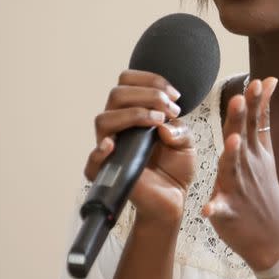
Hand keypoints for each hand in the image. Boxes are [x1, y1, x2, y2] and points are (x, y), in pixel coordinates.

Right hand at [84, 70, 196, 225]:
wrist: (174, 198)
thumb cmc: (175, 167)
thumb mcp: (187, 143)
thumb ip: (181, 130)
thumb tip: (163, 128)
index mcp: (133, 113)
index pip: (128, 82)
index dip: (151, 81)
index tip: (174, 96)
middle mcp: (118, 126)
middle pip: (116, 95)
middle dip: (148, 95)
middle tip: (170, 109)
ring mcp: (111, 147)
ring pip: (103, 119)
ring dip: (133, 114)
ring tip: (158, 122)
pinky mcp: (107, 172)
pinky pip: (91, 161)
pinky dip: (99, 151)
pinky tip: (112, 145)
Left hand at [202, 78, 278, 269]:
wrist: (274, 238)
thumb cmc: (264, 192)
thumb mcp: (266, 154)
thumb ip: (261, 120)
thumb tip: (268, 83)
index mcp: (255, 153)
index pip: (256, 123)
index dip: (256, 103)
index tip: (258, 81)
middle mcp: (249, 167)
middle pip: (243, 138)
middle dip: (241, 119)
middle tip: (239, 98)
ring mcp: (240, 189)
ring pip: (233, 169)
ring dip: (232, 156)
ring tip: (231, 142)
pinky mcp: (230, 212)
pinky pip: (221, 209)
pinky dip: (215, 208)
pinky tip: (207, 208)